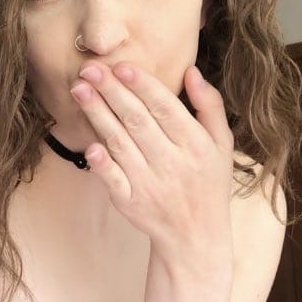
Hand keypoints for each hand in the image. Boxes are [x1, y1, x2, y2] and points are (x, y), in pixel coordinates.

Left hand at [70, 60, 234, 252]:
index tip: (121, 66)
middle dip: (112, 92)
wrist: (195, 236)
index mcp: (196, 144)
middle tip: (89, 69)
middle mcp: (172, 162)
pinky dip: (102, 164)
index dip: (142, 86)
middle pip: (137, 120)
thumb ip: (209, 105)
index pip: (165, 108)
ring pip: (120, 143)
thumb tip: (191, 71)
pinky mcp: (130, 202)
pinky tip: (89, 145)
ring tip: (79, 91)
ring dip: (98, 115)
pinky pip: (114, 180)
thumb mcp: (221, 144)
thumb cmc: (208, 182)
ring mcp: (149, 184)